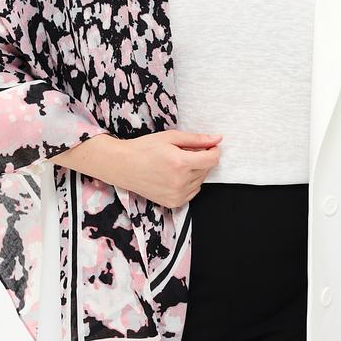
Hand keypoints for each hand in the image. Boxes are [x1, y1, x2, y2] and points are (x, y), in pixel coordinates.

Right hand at [48, 129, 222, 207]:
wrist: (123, 166)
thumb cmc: (144, 148)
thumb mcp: (170, 137)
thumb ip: (196, 139)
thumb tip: (218, 138)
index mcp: (180, 163)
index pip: (212, 159)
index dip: (213, 150)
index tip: (209, 146)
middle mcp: (180, 182)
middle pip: (207, 169)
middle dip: (201, 159)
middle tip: (183, 152)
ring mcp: (177, 195)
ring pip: (201, 180)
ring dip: (195, 171)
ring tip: (176, 164)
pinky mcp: (173, 203)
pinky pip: (193, 191)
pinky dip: (189, 182)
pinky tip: (174, 175)